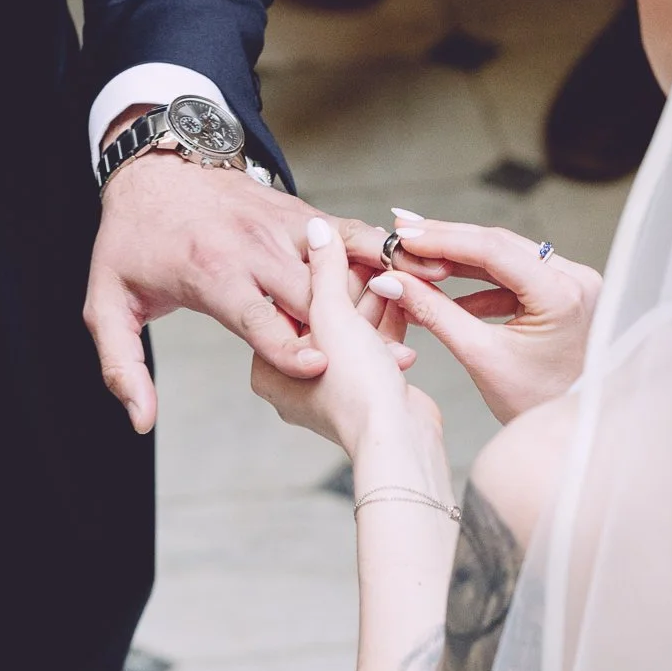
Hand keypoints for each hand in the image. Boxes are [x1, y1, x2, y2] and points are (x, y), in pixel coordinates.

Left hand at [85, 152, 392, 432]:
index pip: (257, 317)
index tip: (319, 370)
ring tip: (413, 319)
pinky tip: (422, 269)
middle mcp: (254, 248)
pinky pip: (353, 234)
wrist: (155, 169)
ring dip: (376, 291)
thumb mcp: (106, 303)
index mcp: (211, 272)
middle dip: (347, 330)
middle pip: (313, 295)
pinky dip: (386, 250)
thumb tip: (142, 421)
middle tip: (382, 365)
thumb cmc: (132, 242)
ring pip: (345, 262)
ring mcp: (283, 227)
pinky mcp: (303, 215)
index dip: (288, 347)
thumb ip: (121, 366)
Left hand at [252, 218, 443, 463]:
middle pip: (322, 317)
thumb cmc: (355, 389)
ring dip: (374, 302)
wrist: (399, 441)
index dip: (317, 274)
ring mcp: (333, 388)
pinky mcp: (367, 390)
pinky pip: (374, 345)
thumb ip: (323, 269)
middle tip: (370, 256)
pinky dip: (388, 324)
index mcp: (267, 371)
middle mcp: (295, 383)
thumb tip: (317, 229)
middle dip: (352, 288)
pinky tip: (404, 296)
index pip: (285, 307)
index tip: (338, 250)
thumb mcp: (331, 316)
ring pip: (352, 330)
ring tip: (392, 271)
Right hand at [368, 214, 599, 423]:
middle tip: (402, 233)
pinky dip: (478, 281)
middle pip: (499, 245)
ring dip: (458, 258)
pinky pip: (514, 276)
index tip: (403, 234)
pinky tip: (443, 287)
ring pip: (504, 256)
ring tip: (416, 256)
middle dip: (446, 240)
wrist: (572, 427)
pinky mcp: (563, 294)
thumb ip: (435, 313)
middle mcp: (575, 279)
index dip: (442, 238)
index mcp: (562, 294)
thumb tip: (394, 281)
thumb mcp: (481, 357)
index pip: (493, 249)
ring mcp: (573, 284)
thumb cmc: (538, 404)